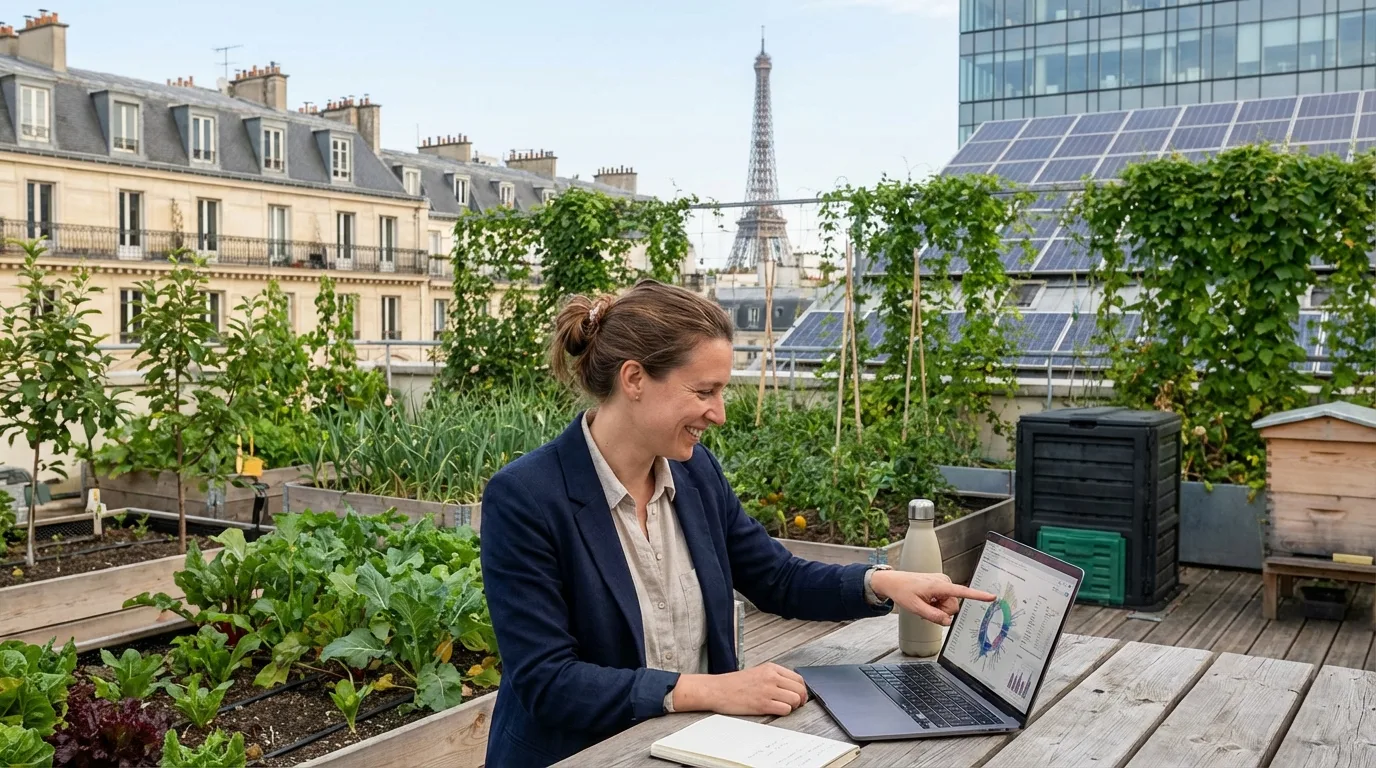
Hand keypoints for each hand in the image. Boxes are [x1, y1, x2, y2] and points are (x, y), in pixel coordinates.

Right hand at [672, 662, 808, 715]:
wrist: (717, 690)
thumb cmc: (734, 684)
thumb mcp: (757, 673)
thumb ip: (774, 677)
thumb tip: (792, 688)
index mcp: (771, 668)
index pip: (798, 679)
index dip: (801, 690)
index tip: (798, 696)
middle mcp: (771, 677)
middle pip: (800, 689)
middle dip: (801, 699)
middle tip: (795, 705)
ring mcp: (768, 690)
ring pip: (795, 700)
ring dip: (792, 707)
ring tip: (782, 707)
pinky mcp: (763, 704)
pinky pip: (785, 709)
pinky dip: (783, 712)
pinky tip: (774, 710)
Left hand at [871, 570, 995, 625]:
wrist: (893, 581)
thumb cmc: (903, 591)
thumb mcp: (915, 608)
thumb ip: (933, 616)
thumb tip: (948, 621)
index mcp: (939, 586)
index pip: (962, 592)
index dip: (978, 595)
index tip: (992, 597)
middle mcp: (944, 582)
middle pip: (953, 606)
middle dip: (942, 611)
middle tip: (926, 607)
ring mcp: (943, 583)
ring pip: (949, 605)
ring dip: (938, 608)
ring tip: (925, 603)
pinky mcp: (941, 585)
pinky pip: (945, 600)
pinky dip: (937, 604)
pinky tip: (926, 601)